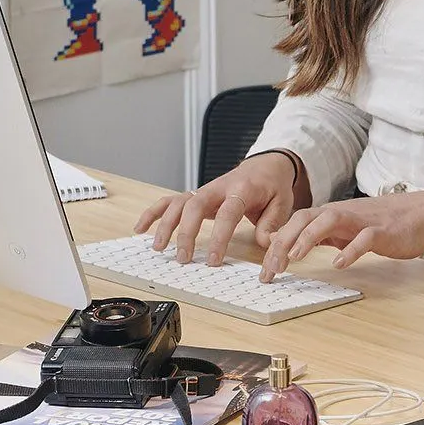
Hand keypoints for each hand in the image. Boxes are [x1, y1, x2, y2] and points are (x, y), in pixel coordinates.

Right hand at [134, 152, 302, 265]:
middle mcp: (218, 188)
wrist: (265, 165)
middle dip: (186, 232)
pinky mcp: (195, 195)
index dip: (219, 236)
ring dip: (166, 224)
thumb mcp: (282, 204)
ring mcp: (204, 190)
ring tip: (159, 247)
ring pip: (179, 203)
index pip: (228, 212)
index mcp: (242, 189)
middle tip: (183, 258)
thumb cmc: (272, 186)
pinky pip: (170, 201)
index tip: (214, 259)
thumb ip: (272, 224)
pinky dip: (153, 212)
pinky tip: (141, 227)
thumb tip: (266, 244)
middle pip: (195, 206)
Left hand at [259, 192, 423, 281]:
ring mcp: (361, 221)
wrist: (421, 214)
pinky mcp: (382, 231)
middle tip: (272, 268)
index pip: (295, 224)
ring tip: (295, 257)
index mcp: (330, 215)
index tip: (266, 270)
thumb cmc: (381, 223)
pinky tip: (339, 263)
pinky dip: (350, 250)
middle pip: (305, 219)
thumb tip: (288, 242)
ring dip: (309, 238)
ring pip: (329, 221)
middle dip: (284, 242)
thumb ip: (318, 234)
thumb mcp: (344, 228)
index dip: (277, 244)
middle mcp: (341, 214)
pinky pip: (364, 238)